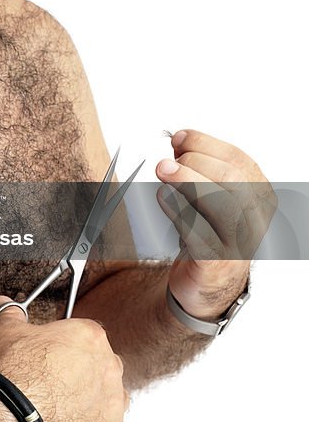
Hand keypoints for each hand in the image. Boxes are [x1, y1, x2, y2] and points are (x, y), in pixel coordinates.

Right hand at [0, 295, 128, 421]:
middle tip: (57, 383)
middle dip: (84, 372)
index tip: (54, 356)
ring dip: (94, 401)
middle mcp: (109, 366)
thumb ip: (10, 314)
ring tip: (65, 409)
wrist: (11, 419)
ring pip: (111, 398)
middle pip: (103, 365)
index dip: (68, 347)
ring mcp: (113, 402)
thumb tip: (1, 304)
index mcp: (90, 336)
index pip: (87, 336)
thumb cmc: (13, 375)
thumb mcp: (6, 332)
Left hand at [156, 129, 275, 319]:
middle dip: (196, 161)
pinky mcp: (216, 263)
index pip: (239, 160)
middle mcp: (255, 218)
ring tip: (163, 172)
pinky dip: (178, 211)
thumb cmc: (208, 231)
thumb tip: (179, 141)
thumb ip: (198, 168)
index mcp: (259, 196)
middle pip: (233, 179)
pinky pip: (200, 235)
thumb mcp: (209, 196)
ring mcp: (239, 243)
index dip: (205, 144)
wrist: (207, 282)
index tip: (178, 138)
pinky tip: (162, 197)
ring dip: (189, 182)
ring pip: (223, 205)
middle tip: (166, 160)